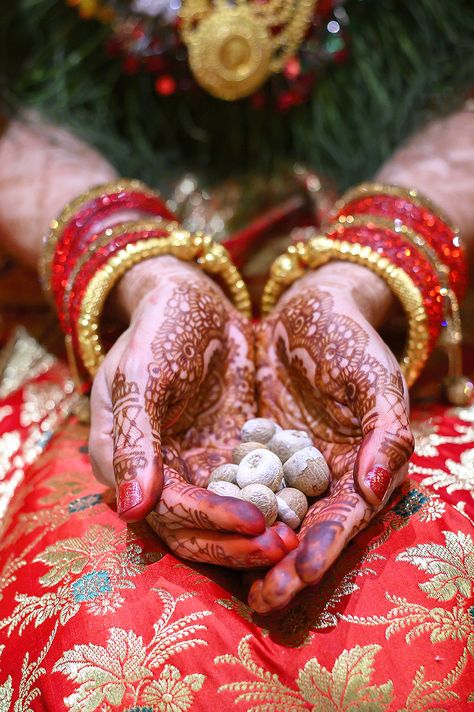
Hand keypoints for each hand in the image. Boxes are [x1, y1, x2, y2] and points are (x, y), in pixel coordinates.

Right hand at [89, 256, 296, 566]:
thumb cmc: (159, 326)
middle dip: (237, 543)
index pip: (166, 509)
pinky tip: (303, 512)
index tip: (256, 522)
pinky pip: (246, 491)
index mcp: (121, 458)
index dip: (210, 520)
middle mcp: (154, 473)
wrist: (190, 297)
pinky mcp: (223, 456)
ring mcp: (190, 466)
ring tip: (299, 540)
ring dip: (255, 535)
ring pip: (220, 519)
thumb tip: (130, 509)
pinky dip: (270, 506)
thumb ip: (135, 440)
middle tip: (286, 547)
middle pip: (192, 529)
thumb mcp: (141, 375)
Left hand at [249, 264, 413, 610]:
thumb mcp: (377, 380)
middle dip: (284, 566)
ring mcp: (285, 465)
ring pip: (268, 516)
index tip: (301, 570)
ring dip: (251, 550)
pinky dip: (225, 508)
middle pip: (305, 529)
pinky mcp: (253, 449)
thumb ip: (384, 434)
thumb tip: (375, 489)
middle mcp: (323, 475)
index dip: (325, 544)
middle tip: (262, 599)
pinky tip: (205, 531)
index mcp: (362, 466)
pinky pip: (238, 483)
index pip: (345, 516)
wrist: (311, 307)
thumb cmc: (352, 339)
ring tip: (236, 584)